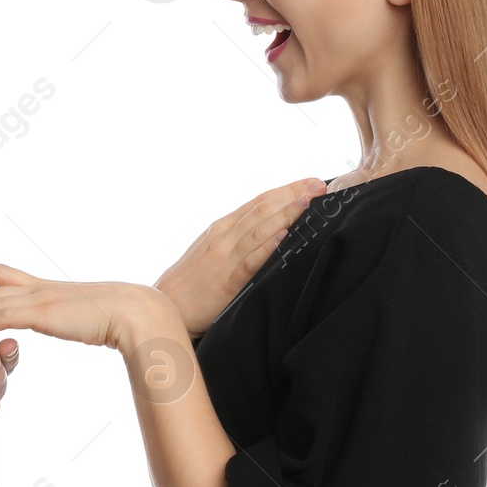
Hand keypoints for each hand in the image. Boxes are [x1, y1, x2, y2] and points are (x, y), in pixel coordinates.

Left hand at [0, 259, 164, 353]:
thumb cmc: (119, 317)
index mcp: (46, 288)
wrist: (134, 313)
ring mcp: (38, 299)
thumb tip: (74, 320)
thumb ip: (71, 316)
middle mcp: (37, 289)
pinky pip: (1, 316)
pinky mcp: (41, 313)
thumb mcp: (86, 315)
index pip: (2, 272)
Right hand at [155, 177, 328, 336]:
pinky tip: (283, 236)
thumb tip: (271, 227)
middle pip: (262, 209)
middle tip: (319, 185)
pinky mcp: (227, 281)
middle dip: (293, 195)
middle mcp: (224, 236)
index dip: (287, 190)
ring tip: (308, 202)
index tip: (311, 182)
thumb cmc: (192, 280)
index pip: (259, 201)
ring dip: (285, 214)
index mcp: (222, 227)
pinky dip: (267, 246)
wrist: (166, 305)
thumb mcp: (212, 249)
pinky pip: (250, 261)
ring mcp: (225, 256)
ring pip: (259, 229)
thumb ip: (237, 238)